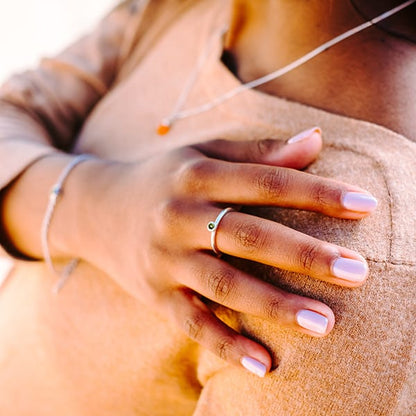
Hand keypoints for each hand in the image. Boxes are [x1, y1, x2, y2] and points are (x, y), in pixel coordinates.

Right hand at [71, 128, 376, 376]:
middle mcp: (179, 217)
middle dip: (305, 254)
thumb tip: (316, 140)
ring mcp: (164, 259)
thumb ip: (257, 151)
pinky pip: (192, 322)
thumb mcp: (203, 153)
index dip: (316, 192)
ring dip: (275, 305)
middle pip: (249, 236)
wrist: (96, 208)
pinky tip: (264, 364)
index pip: (265, 182)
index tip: (365, 205)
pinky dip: (226, 344)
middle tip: (357, 272)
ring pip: (225, 284)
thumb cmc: (163, 177)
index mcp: (196, 175)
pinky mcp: (154, 294)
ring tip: (326, 323)